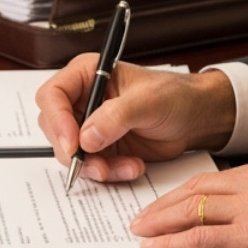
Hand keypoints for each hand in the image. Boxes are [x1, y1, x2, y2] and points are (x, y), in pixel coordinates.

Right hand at [34, 56, 235, 182]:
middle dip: (74, 151)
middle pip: (55, 128)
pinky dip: (109, 173)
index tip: (72, 144)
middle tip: (97, 165)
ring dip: (95, 166)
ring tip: (127, 166)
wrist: (195, 118)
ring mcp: (90, 126)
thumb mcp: (149, 101)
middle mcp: (83, 100)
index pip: (52, 95)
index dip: (56, 121)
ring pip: (71, 153)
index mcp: (88, 75)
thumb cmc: (175, 96)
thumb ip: (116, 116)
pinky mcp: (101, 148)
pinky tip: (133, 167)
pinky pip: (91, 167)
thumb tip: (86, 137)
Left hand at [130, 155, 247, 247]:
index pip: (218, 177)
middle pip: (198, 187)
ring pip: (193, 209)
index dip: (188, 191)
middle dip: (165, 203)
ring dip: (161, 222)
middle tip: (144, 215)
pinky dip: (173, 245)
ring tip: (142, 231)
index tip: (172, 201)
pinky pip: (201, 239)